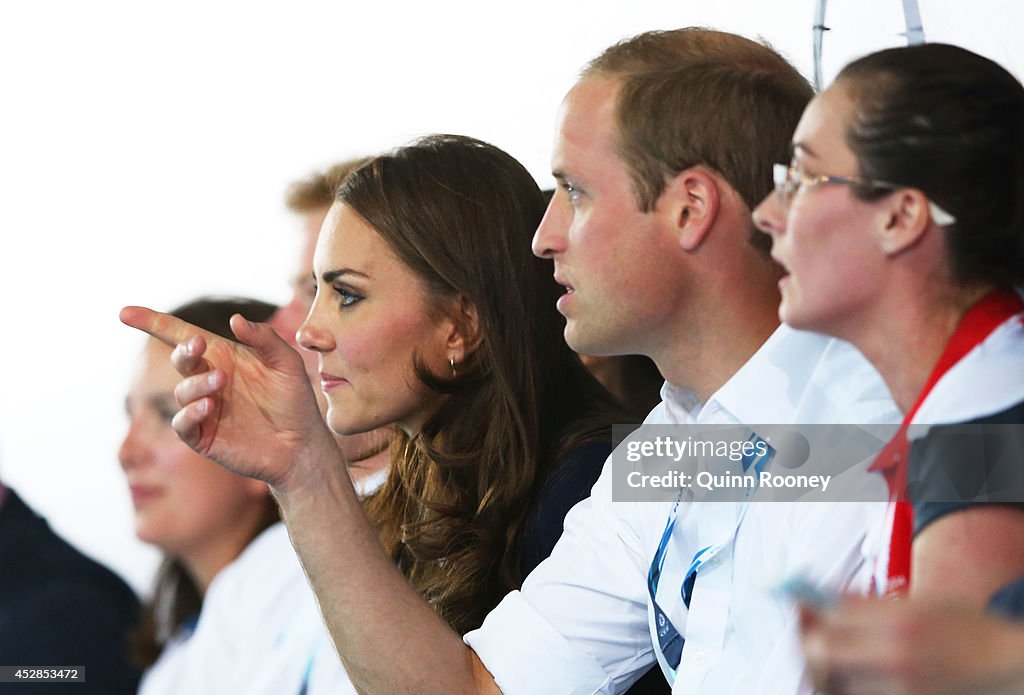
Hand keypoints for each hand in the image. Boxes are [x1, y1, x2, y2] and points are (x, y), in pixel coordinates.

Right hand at [120, 305, 340, 491]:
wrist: (301, 445)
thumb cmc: (294, 401)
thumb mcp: (286, 363)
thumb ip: (265, 338)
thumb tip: (235, 319)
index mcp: (223, 357)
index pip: (183, 336)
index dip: (153, 323)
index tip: (125, 312)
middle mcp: (208, 380)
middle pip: (181, 359)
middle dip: (184, 350)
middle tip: (199, 346)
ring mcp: (203, 409)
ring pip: (182, 392)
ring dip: (197, 383)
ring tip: (221, 382)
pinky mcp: (203, 437)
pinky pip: (182, 424)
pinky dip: (190, 413)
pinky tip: (209, 406)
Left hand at [800, 596, 1023, 694]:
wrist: (1012, 670)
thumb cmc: (966, 633)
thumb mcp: (921, 605)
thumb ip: (868, 605)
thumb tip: (817, 598)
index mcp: (902, 621)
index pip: (830, 613)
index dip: (807, 608)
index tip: (801, 605)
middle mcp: (898, 657)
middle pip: (821, 650)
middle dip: (809, 642)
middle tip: (809, 635)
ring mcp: (901, 690)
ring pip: (832, 682)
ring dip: (825, 669)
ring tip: (831, 658)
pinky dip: (845, 688)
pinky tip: (848, 677)